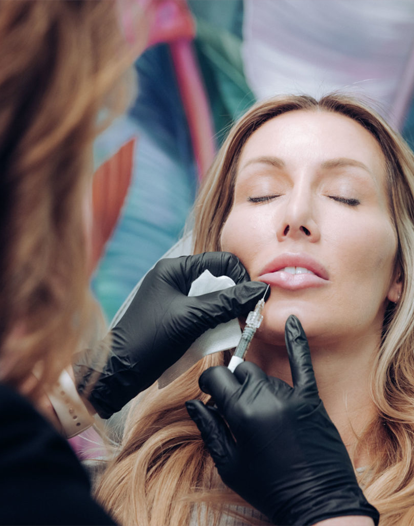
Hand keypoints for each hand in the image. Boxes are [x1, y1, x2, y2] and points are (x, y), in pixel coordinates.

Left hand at [75, 252, 266, 418]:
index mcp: (174, 269)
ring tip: (235, 329)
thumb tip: (258, 290)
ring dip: (225, 314)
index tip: (253, 300)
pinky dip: (213, 324)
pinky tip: (219, 338)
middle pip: (216, 280)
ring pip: (212, 299)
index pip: (218, 262)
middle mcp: (174, 279)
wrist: (121, 371)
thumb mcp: (192, 318)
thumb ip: (226, 302)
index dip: (240, 278)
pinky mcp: (175, 317)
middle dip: (233, 299)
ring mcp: (174, 299)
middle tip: (247, 317)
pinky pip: (202, 314)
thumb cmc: (150, 339)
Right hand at [186, 315, 378, 525]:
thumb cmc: (269, 488)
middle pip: (240, 372)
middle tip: (232, 405)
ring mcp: (290, 396)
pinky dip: (297, 342)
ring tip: (257, 411)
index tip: (209, 392)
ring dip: (254, 385)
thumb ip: (208, 429)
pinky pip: (302, 364)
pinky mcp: (310, 399)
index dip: (208, 383)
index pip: (217, 377)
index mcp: (241, 412)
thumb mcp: (229, 465)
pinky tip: (295, 322)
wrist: (318, 503)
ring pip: (263, 375)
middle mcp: (265, 397)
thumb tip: (193, 404)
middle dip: (231, 384)